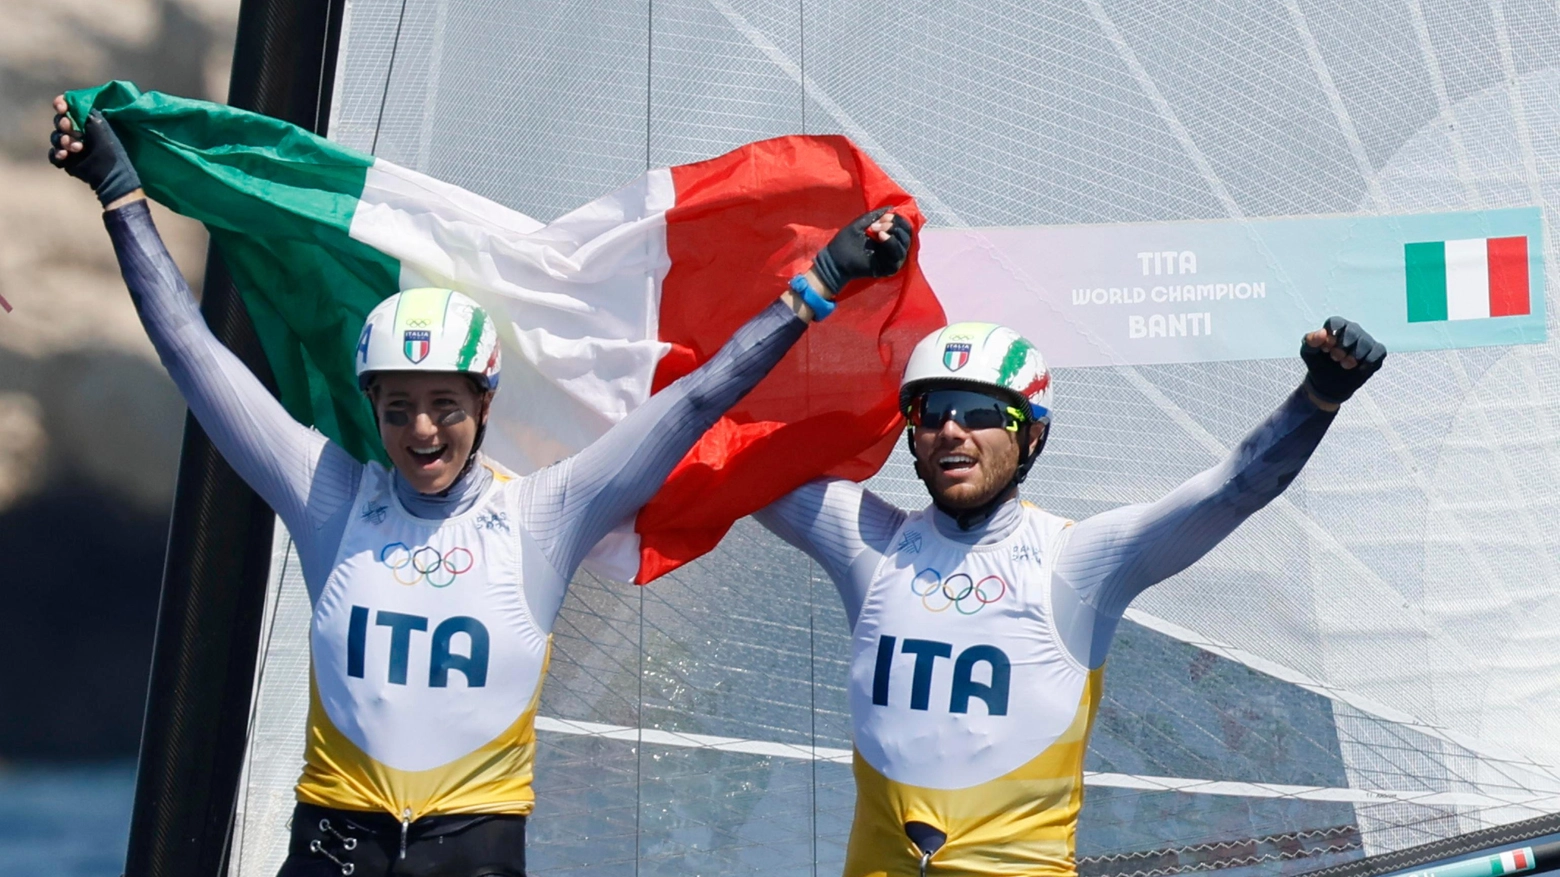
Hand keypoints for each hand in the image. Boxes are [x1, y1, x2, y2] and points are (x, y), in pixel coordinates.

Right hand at [49, 94, 142, 208]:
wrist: (110, 174)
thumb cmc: (110, 149)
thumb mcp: (101, 127)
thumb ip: (87, 113)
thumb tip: (73, 101)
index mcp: (85, 121)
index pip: (67, 107)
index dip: (61, 104)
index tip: (62, 107)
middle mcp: (76, 131)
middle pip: (58, 121)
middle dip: (63, 124)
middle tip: (70, 128)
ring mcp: (69, 145)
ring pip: (55, 137)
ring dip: (63, 141)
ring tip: (77, 147)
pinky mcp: (65, 159)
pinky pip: (52, 154)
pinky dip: (56, 154)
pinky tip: (65, 156)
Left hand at [809, 207, 913, 296]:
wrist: (834, 260)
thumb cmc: (845, 243)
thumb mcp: (861, 224)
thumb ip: (875, 216)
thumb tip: (891, 207)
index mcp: (888, 237)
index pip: (904, 227)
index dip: (897, 219)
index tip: (884, 216)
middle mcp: (893, 248)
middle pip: (907, 235)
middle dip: (896, 225)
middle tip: (880, 223)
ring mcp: (892, 259)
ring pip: (904, 244)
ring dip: (894, 233)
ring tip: (879, 230)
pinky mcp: (889, 268)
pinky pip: (897, 255)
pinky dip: (891, 243)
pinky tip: (881, 236)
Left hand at [1300, 316, 1385, 406]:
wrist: (1329, 385)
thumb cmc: (1319, 364)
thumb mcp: (1308, 354)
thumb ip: (1310, 342)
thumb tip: (1323, 333)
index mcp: (1336, 326)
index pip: (1335, 322)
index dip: (1330, 336)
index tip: (1326, 349)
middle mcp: (1353, 330)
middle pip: (1352, 330)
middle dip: (1342, 347)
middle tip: (1336, 358)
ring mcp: (1366, 340)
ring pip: (1366, 342)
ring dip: (1354, 356)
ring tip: (1345, 364)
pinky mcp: (1377, 352)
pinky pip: (1378, 352)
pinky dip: (1368, 362)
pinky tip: (1359, 368)